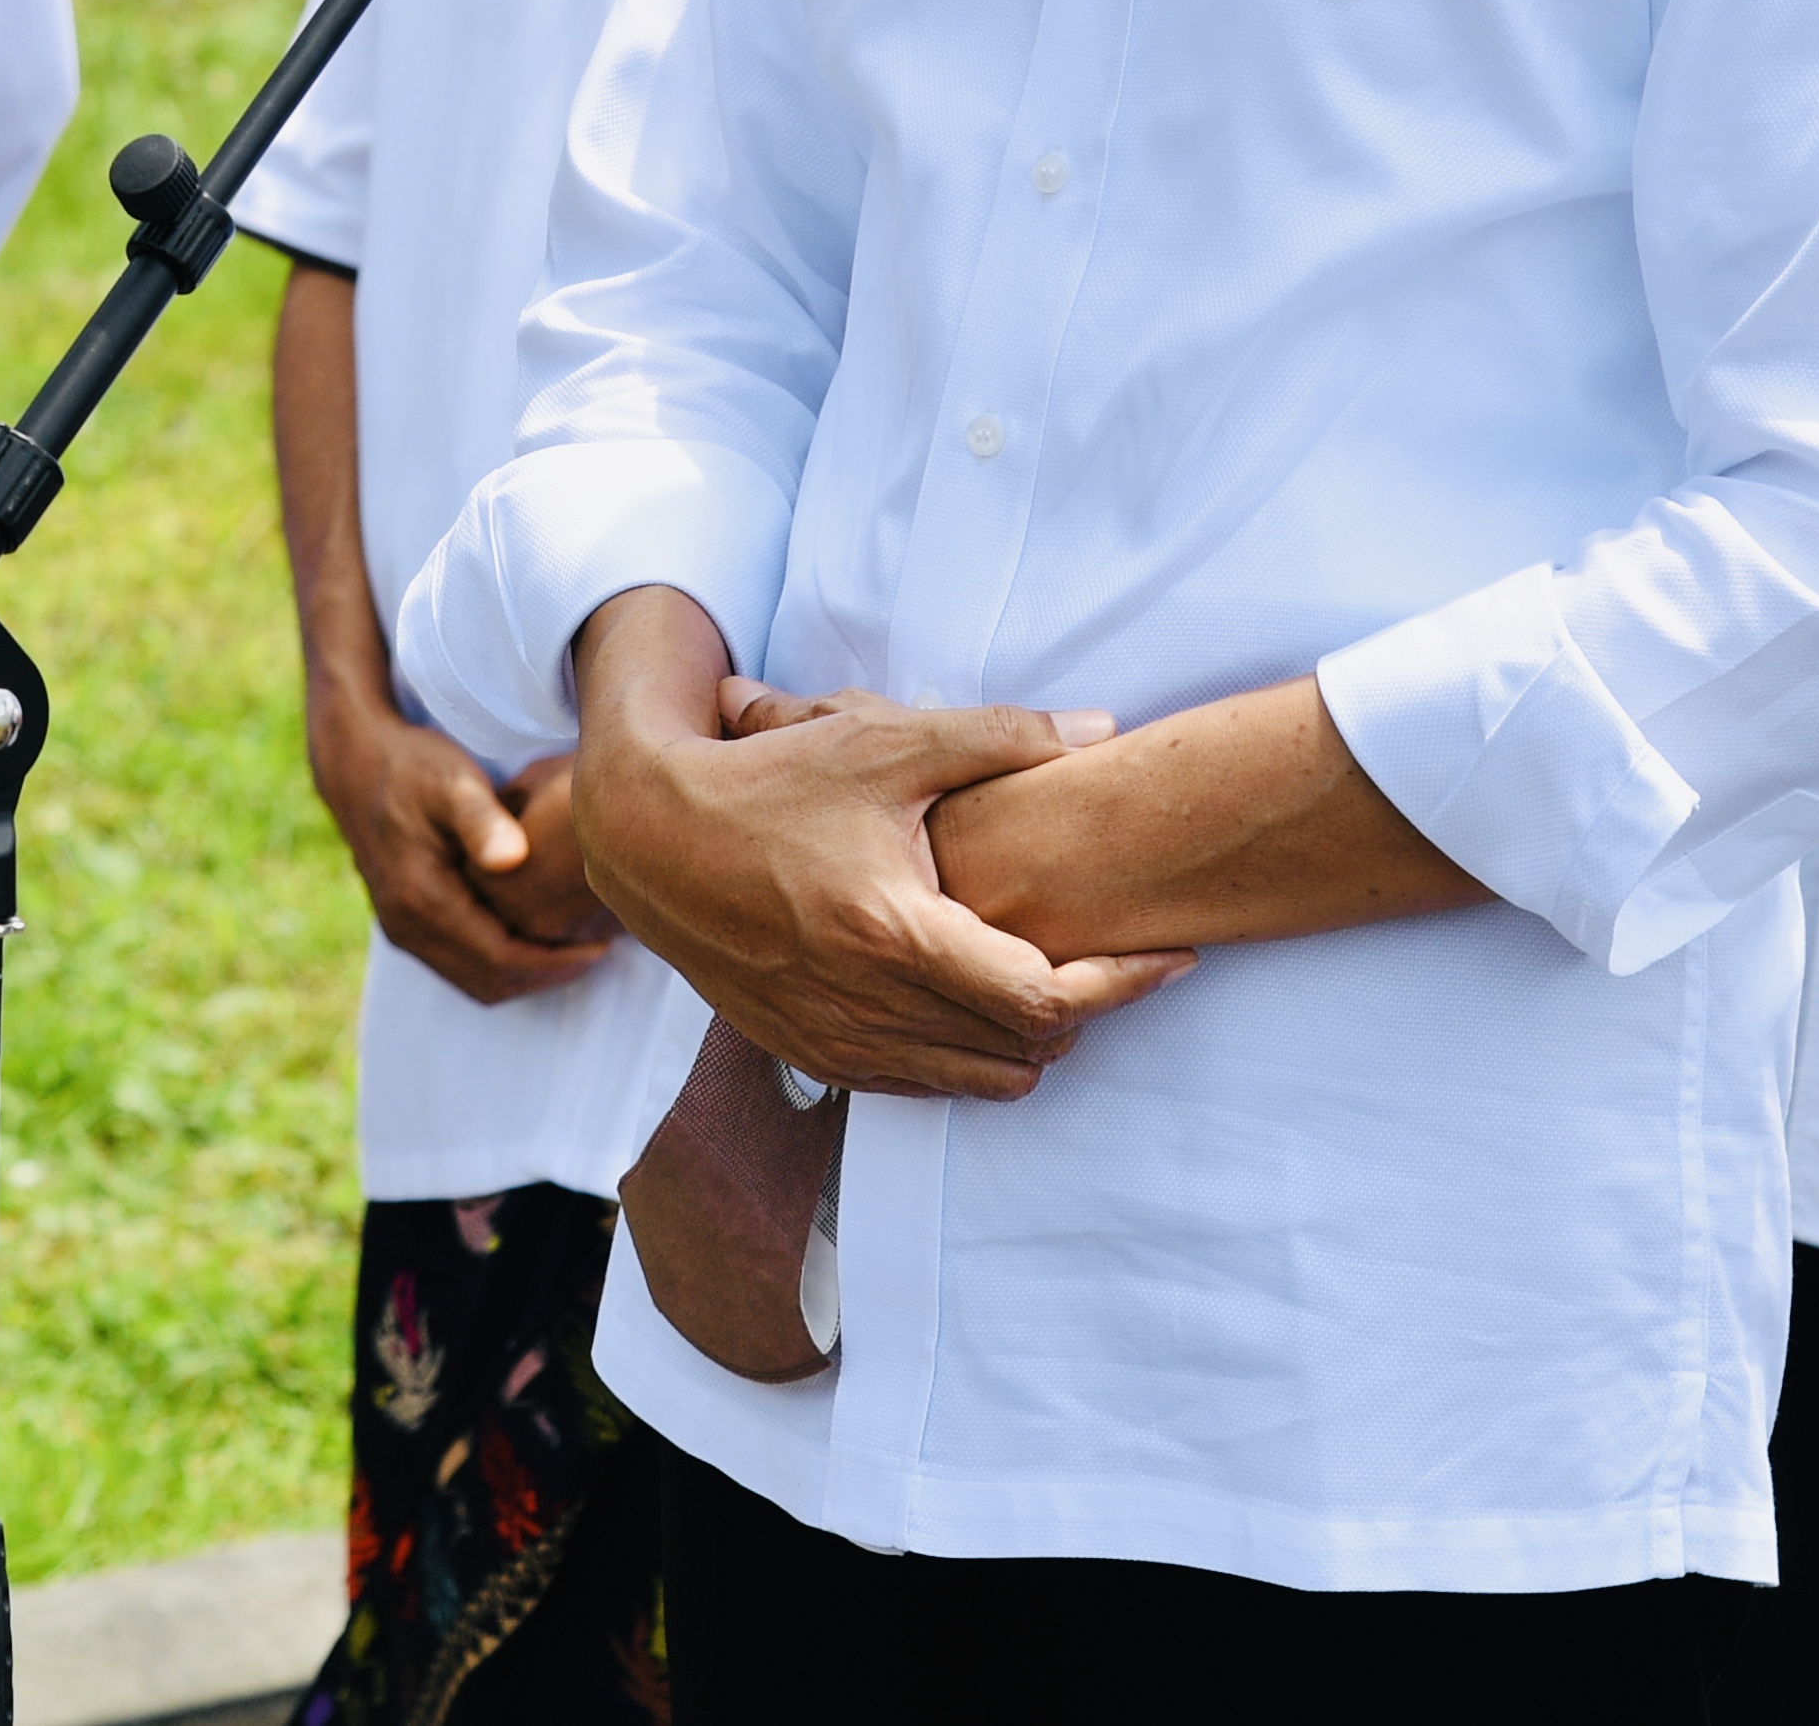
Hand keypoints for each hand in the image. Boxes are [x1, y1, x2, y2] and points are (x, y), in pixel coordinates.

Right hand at [306, 690, 610, 1007]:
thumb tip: (513, 858)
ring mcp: (402, 929)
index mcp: (420, 897)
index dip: (553, 961)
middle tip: (597, 953)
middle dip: (546, 976)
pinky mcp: (405, 924)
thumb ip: (481, 820)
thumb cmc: (413, 767)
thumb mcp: (452, 781)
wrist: (356, 762)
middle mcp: (406, 925)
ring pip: (474, 981)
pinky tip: (533, 938)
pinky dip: (501, 965)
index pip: (499, 958)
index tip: (599, 946)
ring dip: (525, 976)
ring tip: (573, 951)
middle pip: (488, 981)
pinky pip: (460, 967)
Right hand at [574, 590, 1188, 1101]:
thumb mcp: (883, 740)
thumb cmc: (770, 781)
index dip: (1122, 986)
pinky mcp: (810, 1058)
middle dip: (1084, 1010)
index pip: (1044, 1000)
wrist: (650, 839)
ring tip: (1047, 974)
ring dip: (1029, 1043)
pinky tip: (971, 995)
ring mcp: (834, 1044)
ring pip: (981, 1084)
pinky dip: (966, 1057)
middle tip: (1112, 953)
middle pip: (1026, 1053)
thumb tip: (1099, 731)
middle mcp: (865, 1006)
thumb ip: (999, 736)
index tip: (1168, 956)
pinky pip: (922, 1087)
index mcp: (892, 933)